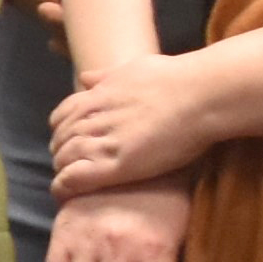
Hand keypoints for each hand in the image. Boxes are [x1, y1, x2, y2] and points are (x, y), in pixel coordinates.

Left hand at [49, 54, 214, 197]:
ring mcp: (105, 141)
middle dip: (60, 152)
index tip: (68, 140)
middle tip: (68, 164)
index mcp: (98, 95)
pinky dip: (64, 185)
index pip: (62, 116)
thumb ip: (106, 75)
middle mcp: (96, 117)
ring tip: (68, 181)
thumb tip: (84, 77)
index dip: (61, 130)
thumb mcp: (134, 68)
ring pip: (64, 158)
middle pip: (61, 138)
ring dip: (62, 170)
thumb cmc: (177, 79)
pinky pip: (76, 177)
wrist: (202, 95)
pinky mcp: (118, 164)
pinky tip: (65, 193)